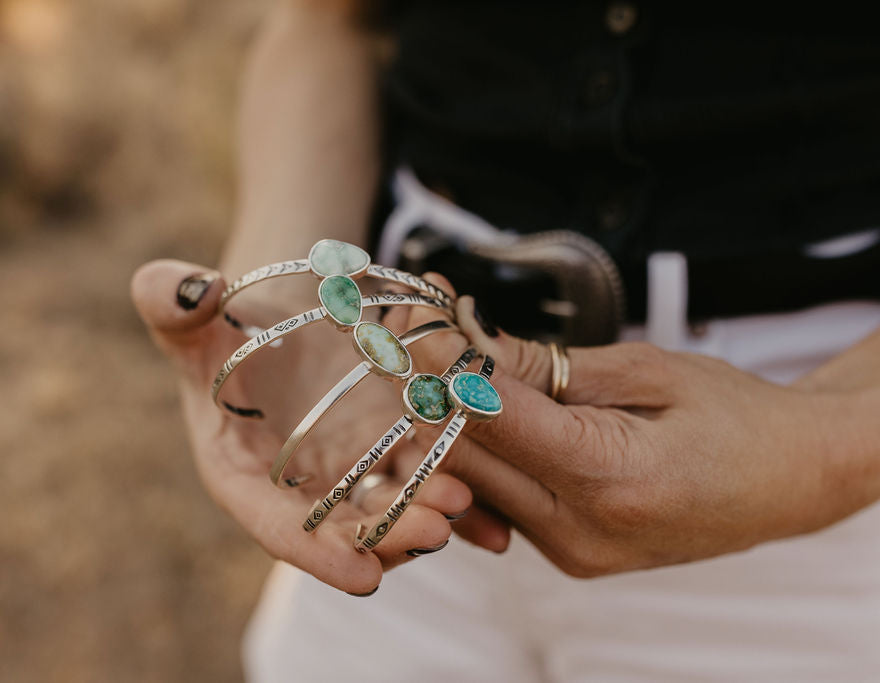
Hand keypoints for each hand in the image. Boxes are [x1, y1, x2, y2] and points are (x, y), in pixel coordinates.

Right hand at [131, 260, 507, 593]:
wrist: (274, 314)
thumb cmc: (224, 324)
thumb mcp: (191, 315)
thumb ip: (173, 305)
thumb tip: (190, 290)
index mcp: (244, 475)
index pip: (277, 525)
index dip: (318, 553)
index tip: (363, 577)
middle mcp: (300, 487)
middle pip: (347, 526)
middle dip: (391, 535)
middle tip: (437, 528)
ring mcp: (348, 471)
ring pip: (392, 505)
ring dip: (429, 513)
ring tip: (467, 503)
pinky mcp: (388, 450)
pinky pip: (424, 476)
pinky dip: (459, 497)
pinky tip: (496, 511)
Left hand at [404, 276, 865, 576]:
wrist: (789, 480)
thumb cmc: (733, 416)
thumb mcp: (647, 370)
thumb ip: (550, 366)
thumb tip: (468, 344)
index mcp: (610, 480)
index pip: (493, 419)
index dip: (443, 366)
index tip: (416, 321)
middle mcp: (581, 532)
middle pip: (466, 457)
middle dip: (434, 391)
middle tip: (419, 331)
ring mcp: (572, 553)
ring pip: (474, 481)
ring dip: (448, 421)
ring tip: (445, 358)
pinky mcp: (569, 556)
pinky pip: (500, 500)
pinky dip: (482, 451)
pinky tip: (480, 406)